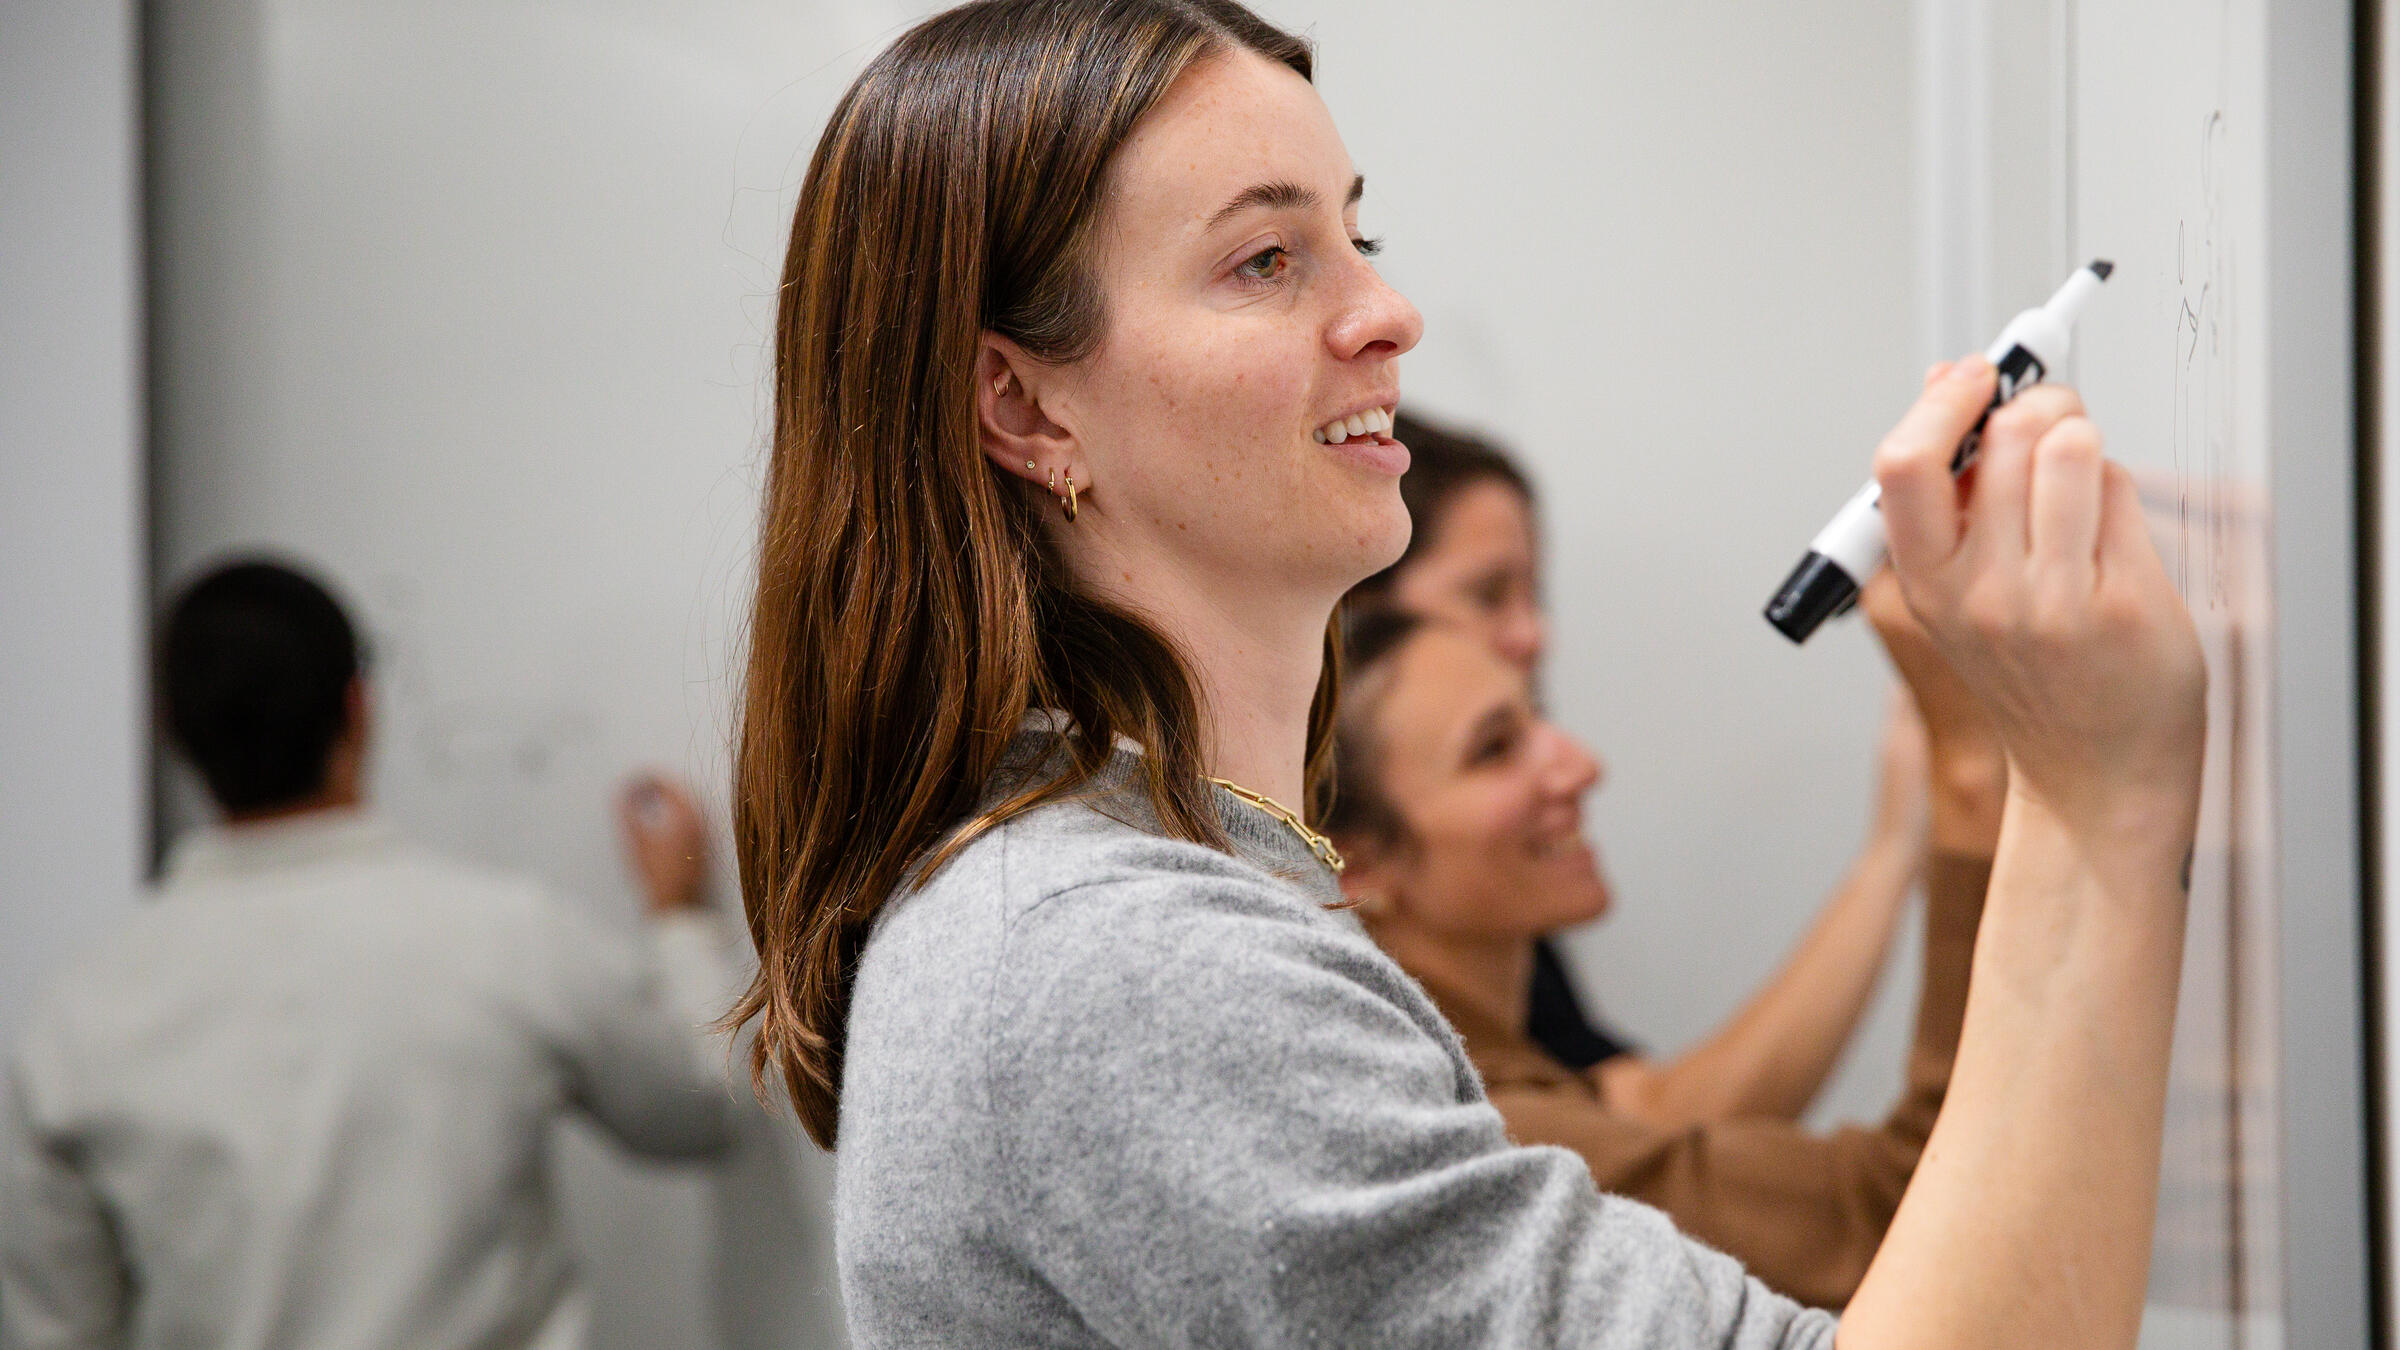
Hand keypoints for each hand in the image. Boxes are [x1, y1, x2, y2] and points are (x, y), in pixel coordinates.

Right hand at [619, 772, 709, 913]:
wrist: (678, 904)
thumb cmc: (656, 874)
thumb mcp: (635, 840)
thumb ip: (626, 811)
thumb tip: (621, 791)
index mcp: (685, 813)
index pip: (666, 781)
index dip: (645, 778)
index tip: (629, 781)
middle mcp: (700, 818)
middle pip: (678, 788)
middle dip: (655, 784)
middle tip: (635, 787)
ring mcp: (705, 830)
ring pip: (685, 801)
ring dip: (665, 797)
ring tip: (643, 800)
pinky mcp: (704, 841)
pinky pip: (690, 814)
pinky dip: (673, 809)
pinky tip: (658, 820)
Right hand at [1872, 357, 2204, 850]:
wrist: (2093, 774)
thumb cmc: (2034, 671)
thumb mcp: (1961, 583)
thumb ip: (1950, 489)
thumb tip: (1942, 380)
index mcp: (1923, 582)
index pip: (1905, 464)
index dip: (1945, 400)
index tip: (1974, 375)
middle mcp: (1976, 592)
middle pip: (2002, 436)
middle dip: (2036, 405)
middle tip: (2050, 422)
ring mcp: (2048, 601)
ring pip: (2069, 447)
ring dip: (2081, 441)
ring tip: (2080, 480)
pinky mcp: (2116, 603)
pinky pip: (2118, 490)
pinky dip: (2116, 490)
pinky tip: (2110, 534)